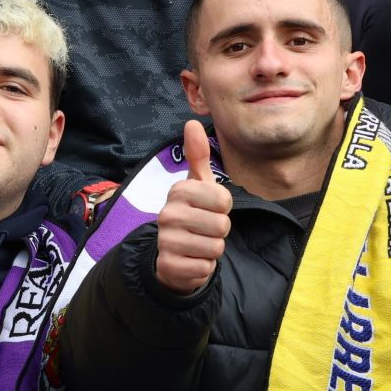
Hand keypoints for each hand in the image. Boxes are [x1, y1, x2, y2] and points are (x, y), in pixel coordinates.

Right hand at [154, 120, 232, 295]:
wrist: (171, 254)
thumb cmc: (192, 214)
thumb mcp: (197, 185)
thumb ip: (198, 156)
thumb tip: (192, 122)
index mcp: (178, 191)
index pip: (224, 200)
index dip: (223, 208)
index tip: (209, 209)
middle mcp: (168, 214)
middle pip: (222, 225)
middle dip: (219, 231)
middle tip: (204, 229)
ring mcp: (166, 241)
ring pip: (216, 247)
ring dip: (212, 249)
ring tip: (198, 244)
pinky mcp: (169, 266)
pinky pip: (206, 268)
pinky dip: (204, 267)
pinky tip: (192, 259)